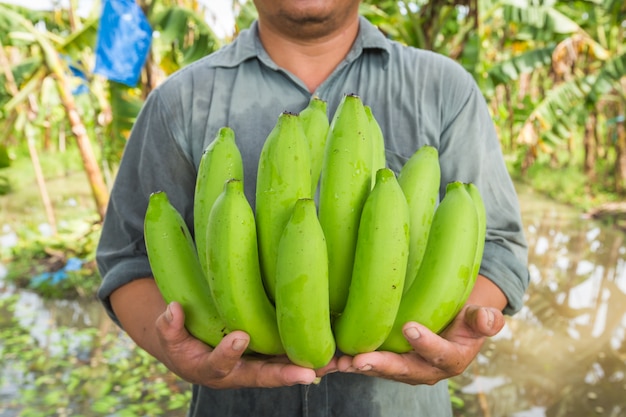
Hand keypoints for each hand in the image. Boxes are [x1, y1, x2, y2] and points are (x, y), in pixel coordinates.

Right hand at [155, 301, 337, 388]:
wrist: (192, 352)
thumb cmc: (181, 340)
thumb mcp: (169, 335)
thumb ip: (169, 327)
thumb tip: (172, 310)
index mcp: (212, 368)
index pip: (220, 364)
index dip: (228, 352)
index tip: (239, 336)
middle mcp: (240, 371)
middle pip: (264, 376)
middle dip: (286, 374)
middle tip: (308, 373)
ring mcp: (258, 364)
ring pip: (285, 368)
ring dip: (311, 366)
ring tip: (337, 362)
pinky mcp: (272, 353)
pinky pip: (293, 355)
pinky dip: (314, 353)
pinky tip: (338, 347)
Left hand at [336, 304, 504, 384]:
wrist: (453, 325)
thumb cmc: (465, 317)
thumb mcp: (478, 317)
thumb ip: (484, 320)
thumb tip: (490, 318)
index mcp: (450, 359)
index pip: (438, 354)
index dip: (425, 342)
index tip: (409, 327)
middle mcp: (426, 370)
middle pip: (403, 369)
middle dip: (381, 365)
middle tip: (360, 360)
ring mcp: (405, 368)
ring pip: (382, 369)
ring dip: (359, 366)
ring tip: (339, 362)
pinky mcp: (388, 362)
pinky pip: (369, 364)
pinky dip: (349, 363)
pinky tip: (330, 361)